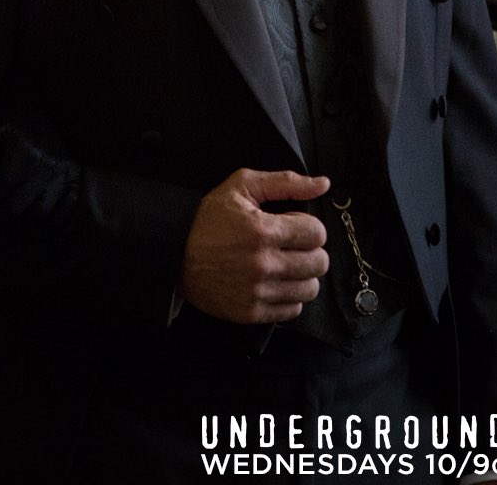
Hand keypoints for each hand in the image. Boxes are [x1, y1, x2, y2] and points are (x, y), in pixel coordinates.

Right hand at [179, 168, 329, 324]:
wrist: (173, 253)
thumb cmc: (207, 218)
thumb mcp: (240, 187)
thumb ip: (284, 182)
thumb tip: (323, 184)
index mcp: (263, 230)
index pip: (317, 233)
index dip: (306, 225)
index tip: (290, 224)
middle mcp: (263, 264)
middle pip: (319, 263)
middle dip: (308, 250)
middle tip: (288, 245)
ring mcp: (258, 292)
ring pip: (310, 289)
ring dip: (300, 274)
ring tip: (281, 264)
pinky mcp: (252, 313)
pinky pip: (293, 309)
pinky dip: (287, 295)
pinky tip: (271, 281)